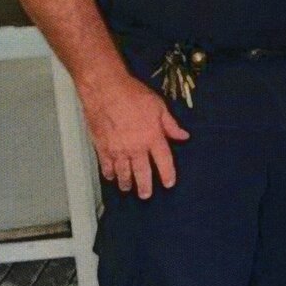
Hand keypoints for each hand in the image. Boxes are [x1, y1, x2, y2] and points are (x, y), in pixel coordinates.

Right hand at [79, 74, 189, 198]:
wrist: (105, 89)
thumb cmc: (132, 94)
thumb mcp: (159, 106)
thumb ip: (170, 124)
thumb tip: (183, 136)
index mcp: (153, 137)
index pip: (164, 161)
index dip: (167, 174)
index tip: (169, 183)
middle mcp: (136, 147)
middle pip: (142, 173)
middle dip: (145, 186)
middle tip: (146, 195)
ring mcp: (118, 149)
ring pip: (123, 173)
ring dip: (126, 183)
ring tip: (128, 189)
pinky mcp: (102, 147)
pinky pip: (106, 165)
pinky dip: (109, 173)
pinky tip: (111, 177)